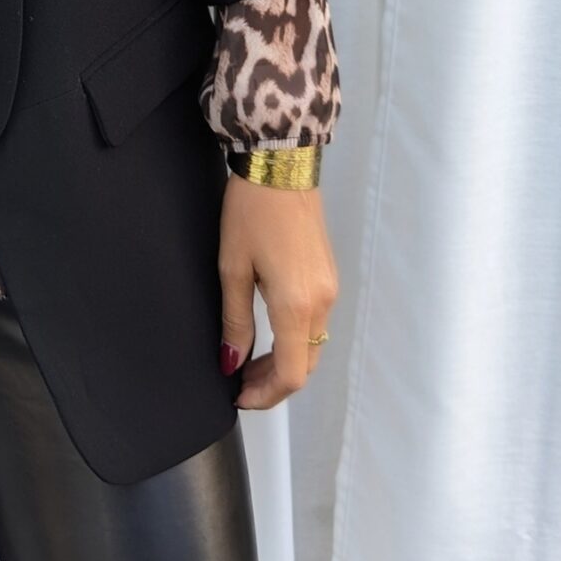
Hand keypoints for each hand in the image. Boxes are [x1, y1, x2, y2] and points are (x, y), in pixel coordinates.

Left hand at [218, 168, 338, 409]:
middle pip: (305, 364)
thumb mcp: (233, 267)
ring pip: (312, 345)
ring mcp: (330, 288)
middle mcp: (322, 302)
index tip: (238, 395)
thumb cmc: (250, 212)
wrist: (281, 164)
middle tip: (239, 380)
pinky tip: (269, 330)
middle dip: (273, 381)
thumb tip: (230, 362)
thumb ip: (235, 320)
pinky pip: (316, 322)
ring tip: (249, 358)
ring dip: (284, 359)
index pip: (290, 375)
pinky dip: (294, 337)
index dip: (265, 395)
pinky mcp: (329, 274)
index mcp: (297, 305)